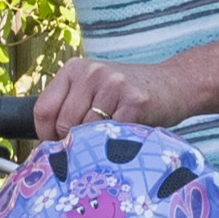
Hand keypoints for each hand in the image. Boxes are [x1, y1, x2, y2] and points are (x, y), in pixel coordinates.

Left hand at [35, 55, 194, 134]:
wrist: (176, 84)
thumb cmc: (129, 97)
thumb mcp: (95, 91)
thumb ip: (70, 109)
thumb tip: (47, 148)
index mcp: (75, 69)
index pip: (43, 110)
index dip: (47, 136)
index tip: (60, 148)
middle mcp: (91, 72)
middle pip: (64, 124)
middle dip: (74, 143)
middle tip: (92, 147)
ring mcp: (113, 84)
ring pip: (87, 132)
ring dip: (97, 145)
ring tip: (113, 138)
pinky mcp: (134, 101)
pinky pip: (112, 135)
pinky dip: (117, 144)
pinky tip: (127, 137)